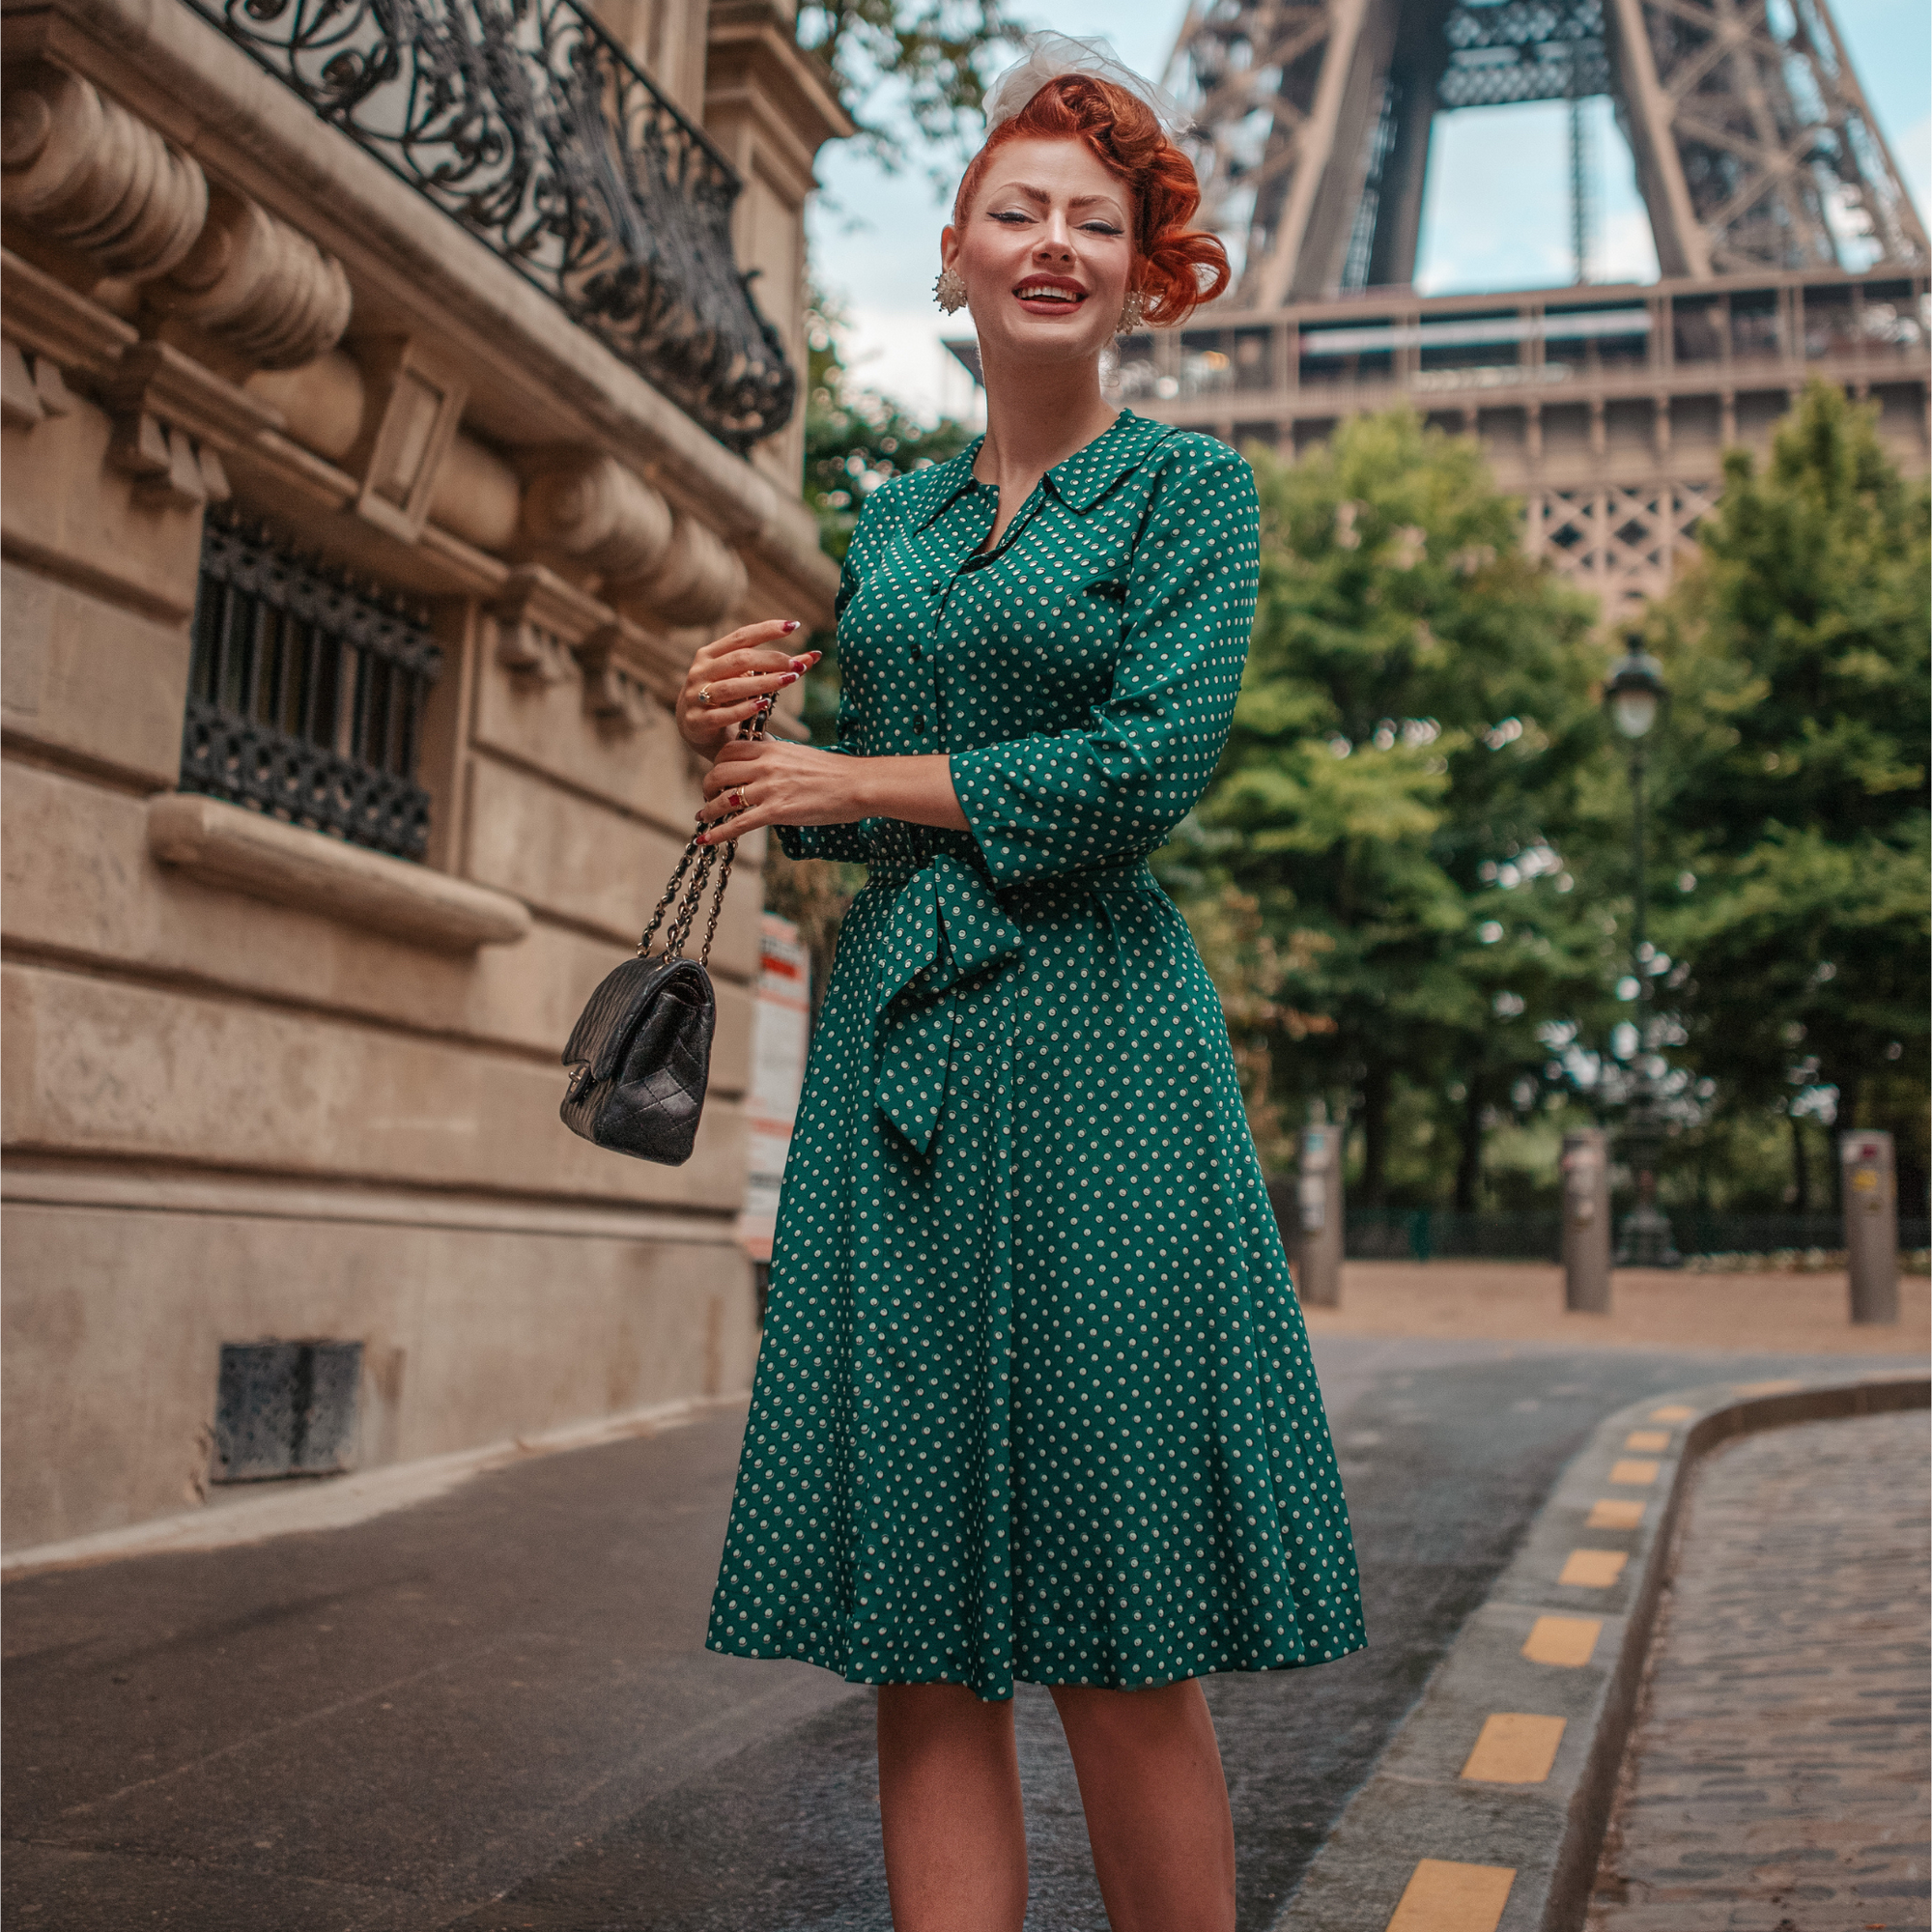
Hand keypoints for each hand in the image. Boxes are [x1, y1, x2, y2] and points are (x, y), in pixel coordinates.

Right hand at [677, 619, 820, 754]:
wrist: (696, 730)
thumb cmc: (728, 699)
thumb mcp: (747, 679)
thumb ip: (777, 668)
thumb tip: (816, 655)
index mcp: (710, 654)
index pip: (741, 636)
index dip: (767, 629)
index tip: (793, 626)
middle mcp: (700, 671)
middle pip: (739, 660)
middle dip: (771, 660)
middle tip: (798, 666)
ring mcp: (695, 696)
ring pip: (731, 687)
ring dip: (762, 683)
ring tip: (789, 681)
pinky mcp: (697, 721)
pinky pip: (722, 714)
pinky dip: (744, 709)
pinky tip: (764, 704)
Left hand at [694, 736, 870, 843]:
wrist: (857, 784)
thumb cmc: (835, 772)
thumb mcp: (800, 755)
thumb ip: (777, 758)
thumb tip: (763, 765)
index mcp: (772, 749)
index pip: (729, 750)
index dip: (717, 763)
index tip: (717, 775)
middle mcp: (766, 766)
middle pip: (719, 772)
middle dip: (708, 786)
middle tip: (709, 797)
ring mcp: (770, 789)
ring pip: (723, 798)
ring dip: (709, 810)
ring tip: (704, 818)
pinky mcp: (777, 812)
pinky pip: (738, 824)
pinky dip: (718, 833)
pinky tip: (707, 840)